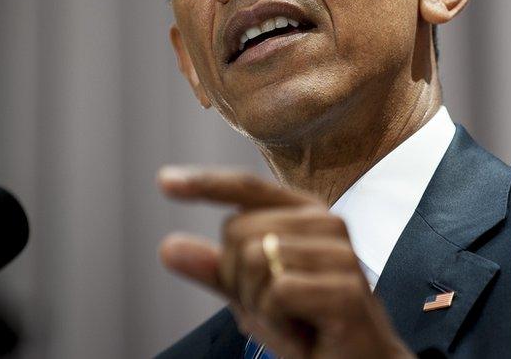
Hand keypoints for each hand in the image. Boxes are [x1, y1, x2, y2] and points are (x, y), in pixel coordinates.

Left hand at [157, 166, 413, 358]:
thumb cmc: (309, 327)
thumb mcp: (253, 296)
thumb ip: (216, 270)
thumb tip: (168, 246)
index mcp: (306, 214)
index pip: (248, 187)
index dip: (206, 183)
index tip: (165, 181)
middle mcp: (327, 222)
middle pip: (237, 231)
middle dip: (238, 280)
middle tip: (274, 307)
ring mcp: (340, 252)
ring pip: (254, 260)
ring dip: (259, 304)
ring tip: (292, 318)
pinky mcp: (345, 287)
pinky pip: (277, 292)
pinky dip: (277, 321)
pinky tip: (303, 329)